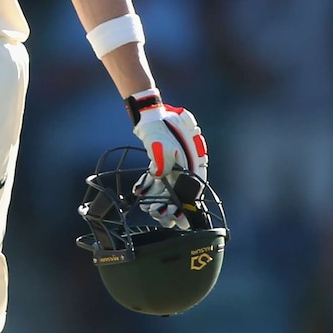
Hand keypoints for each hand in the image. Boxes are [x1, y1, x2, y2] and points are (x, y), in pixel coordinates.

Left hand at [133, 104, 207, 229]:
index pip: (192, 189)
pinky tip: (139, 192)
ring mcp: (173, 165)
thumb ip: (162, 163)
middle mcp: (185, 165)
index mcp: (193, 161)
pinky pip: (156, 179)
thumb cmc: (161, 126)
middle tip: (160, 217)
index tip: (175, 216)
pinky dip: (148, 186)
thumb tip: (158, 177)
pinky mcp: (161, 163)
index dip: (184, 205)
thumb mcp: (162, 145)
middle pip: (179, 191)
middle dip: (169, 206)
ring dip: (157, 199)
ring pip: (166, 187)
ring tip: (147, 208)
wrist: (151, 114)